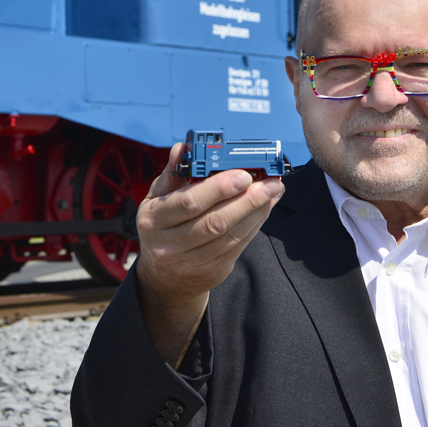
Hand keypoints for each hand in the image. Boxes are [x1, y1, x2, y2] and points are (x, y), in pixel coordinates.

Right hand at [134, 142, 284, 364]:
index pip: (189, 202)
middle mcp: (170, 245)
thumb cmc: (161, 228)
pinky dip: (255, 224)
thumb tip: (183, 147)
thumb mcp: (157, 200)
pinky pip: (239, 245)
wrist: (164, 279)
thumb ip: (172, 174)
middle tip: (269, 182)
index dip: (218, 188)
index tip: (242, 174)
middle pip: (215, 221)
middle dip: (247, 199)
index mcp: (154, 220)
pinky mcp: (213, 271)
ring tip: (273, 191)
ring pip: (232, 235)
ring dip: (257, 211)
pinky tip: (265, 208)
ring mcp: (192, 262)